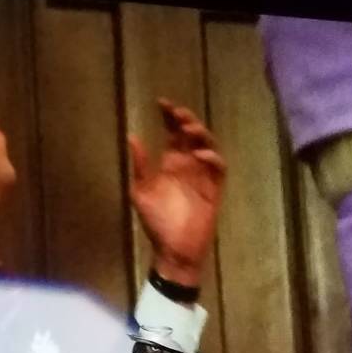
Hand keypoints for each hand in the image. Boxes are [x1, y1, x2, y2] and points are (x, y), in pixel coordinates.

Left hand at [128, 99, 225, 287]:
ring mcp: (203, 175)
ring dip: (200, 134)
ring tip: (188, 129)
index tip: (162, 103)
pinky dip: (211, 157)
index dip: (170, 116)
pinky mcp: (214, 189)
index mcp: (170, 164)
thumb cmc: (157, 223)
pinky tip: (199, 154)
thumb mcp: (140, 192)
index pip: (172, 133)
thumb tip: (132, 137)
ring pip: (208, 145)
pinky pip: (218, 167)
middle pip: (191, 134)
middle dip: (186, 119)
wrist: (173, 250)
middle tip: (177, 113)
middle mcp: (188, 165)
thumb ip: (139, 165)